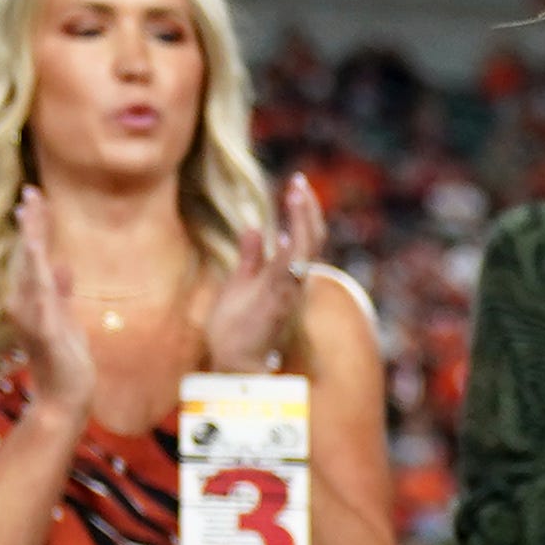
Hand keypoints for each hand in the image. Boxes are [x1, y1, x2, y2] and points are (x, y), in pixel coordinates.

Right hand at [4, 188, 97, 424]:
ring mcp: (33, 318)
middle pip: (26, 255)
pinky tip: (41, 259)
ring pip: (30, 272)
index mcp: (31, 298)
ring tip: (30, 215)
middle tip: (31, 192)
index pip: (30, 254)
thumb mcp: (65, 319)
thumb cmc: (64, 360)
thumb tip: (61, 266)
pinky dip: (39, 279)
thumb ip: (61, 292)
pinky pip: (41, 300)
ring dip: (31, 243)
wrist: (63, 397)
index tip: (34, 195)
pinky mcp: (46, 332)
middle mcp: (24, 304)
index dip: (33, 225)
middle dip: (30, 224)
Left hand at [193, 170, 329, 374]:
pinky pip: (288, 276)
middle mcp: (295, 283)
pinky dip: (289, 255)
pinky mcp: (276, 304)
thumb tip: (252, 228)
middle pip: (311, 239)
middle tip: (299, 182)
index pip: (303, 238)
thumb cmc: (236, 328)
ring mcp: (287, 293)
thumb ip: (250, 256)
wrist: (234, 362)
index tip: (297, 185)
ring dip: (301, 222)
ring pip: (304, 252)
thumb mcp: (239, 283)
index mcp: (288, 276)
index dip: (303, 211)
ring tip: (296, 194)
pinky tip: (286, 235)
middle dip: (307, 210)